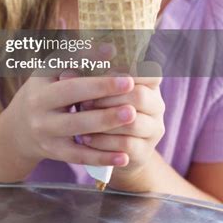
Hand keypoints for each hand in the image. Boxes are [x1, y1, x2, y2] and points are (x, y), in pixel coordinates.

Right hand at [4, 46, 137, 170]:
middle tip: (130, 83)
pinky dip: (102, 156)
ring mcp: (45, 129)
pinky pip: (79, 155)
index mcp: (40, 79)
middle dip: (101, 88)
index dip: (87, 57)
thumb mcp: (48, 72)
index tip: (113, 50)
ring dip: (106, 120)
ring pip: (78, 125)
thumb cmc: (43, 93)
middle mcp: (39, 103)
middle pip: (71, 93)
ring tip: (132, 114)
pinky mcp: (53, 151)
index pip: (63, 62)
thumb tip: (87, 32)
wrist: (18, 131)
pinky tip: (124, 155)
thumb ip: (69, 53)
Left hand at [78, 64, 164, 189]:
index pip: (149, 72)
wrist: (111, 146)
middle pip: (139, 96)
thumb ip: (87, 75)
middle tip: (83, 101)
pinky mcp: (145, 151)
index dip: (125, 72)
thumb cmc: (99, 105)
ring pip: (133, 123)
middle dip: (108, 98)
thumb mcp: (95, 87)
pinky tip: (85, 138)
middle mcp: (156, 104)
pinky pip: (126, 145)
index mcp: (148, 83)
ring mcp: (153, 129)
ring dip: (104, 120)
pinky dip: (103, 141)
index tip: (100, 73)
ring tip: (81, 118)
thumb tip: (66, 73)